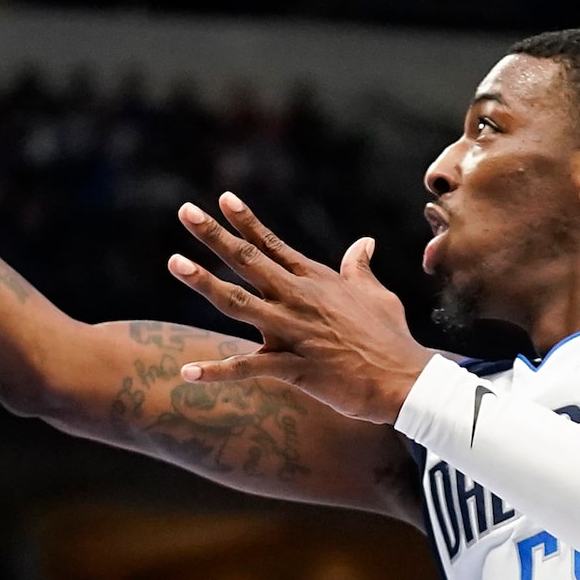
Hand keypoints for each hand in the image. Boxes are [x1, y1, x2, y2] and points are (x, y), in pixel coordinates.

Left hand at [166, 194, 433, 424]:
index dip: (246, 222)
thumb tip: (365, 243)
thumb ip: (360, 269)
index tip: (223, 199)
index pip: (274, 245)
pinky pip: (247, 369)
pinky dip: (217, 371)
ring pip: (239, 303)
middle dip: (214, 236)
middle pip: (249, 262)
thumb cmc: (391, 337)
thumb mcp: (378, 295)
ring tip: (175, 262)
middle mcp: (299, 299)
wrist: (404, 379)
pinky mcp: (293, 367)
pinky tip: (186, 372)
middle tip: (185, 211)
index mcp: (316, 281)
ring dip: (205, 283)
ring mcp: (293, 332)